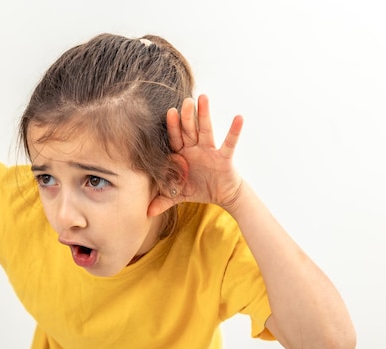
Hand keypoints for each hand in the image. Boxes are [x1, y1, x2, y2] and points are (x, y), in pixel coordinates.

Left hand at [166, 94, 243, 209]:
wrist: (222, 196)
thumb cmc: (200, 189)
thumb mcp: (180, 195)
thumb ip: (163, 200)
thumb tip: (146, 213)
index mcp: (183, 155)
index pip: (175, 138)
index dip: (172, 126)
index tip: (169, 112)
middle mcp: (195, 149)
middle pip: (189, 130)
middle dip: (186, 116)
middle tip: (185, 100)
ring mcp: (210, 151)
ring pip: (206, 130)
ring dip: (205, 115)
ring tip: (203, 98)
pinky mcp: (224, 157)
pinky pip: (229, 143)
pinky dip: (234, 131)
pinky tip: (239, 118)